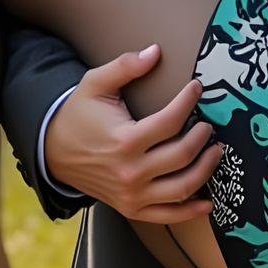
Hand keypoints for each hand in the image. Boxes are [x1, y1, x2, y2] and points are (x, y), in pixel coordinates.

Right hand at [44, 47, 221, 223]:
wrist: (53, 152)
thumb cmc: (78, 115)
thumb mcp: (95, 84)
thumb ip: (125, 66)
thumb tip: (155, 51)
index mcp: (124, 140)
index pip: (171, 121)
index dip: (188, 101)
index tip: (196, 88)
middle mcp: (130, 172)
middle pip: (182, 154)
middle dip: (202, 136)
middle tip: (207, 124)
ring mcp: (132, 194)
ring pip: (182, 187)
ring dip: (206, 169)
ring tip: (215, 151)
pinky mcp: (131, 208)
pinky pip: (168, 216)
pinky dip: (190, 211)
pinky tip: (208, 201)